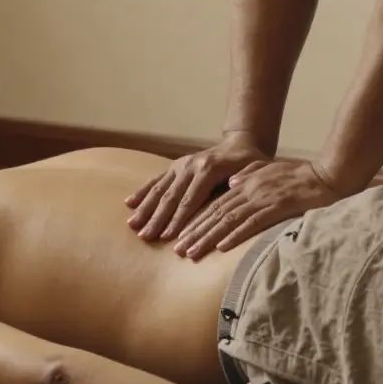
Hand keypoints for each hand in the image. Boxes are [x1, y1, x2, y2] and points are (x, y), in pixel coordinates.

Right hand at [125, 132, 270, 241]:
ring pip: (160, 190)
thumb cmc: (250, 164)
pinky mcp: (174, 166)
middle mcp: (191, 165)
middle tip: (146, 237)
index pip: (191, 200)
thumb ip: (243, 187)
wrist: (240, 144)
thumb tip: (234, 205)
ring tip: (134, 226)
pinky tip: (129, 203)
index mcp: (209, 169)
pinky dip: (142, 192)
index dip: (179, 220)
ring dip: (146, 209)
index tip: (168, 238)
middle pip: (171, 197)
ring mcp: (181, 165)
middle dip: (157, 219)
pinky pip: (156, 180)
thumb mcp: (253, 173)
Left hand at [174, 159, 339, 259]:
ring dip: (208, 238)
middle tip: (177, 250)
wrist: (328, 175)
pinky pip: (252, 223)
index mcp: (246, 182)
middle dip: (194, 233)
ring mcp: (263, 199)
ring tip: (191, 253)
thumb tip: (231, 182)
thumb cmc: (302, 176)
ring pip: (228, 220)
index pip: (215, 205)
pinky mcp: (278, 207)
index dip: (196, 221)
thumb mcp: (271, 170)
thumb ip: (250, 174)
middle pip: (215, 214)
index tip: (181, 236)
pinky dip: (236, 235)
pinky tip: (222, 247)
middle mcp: (249, 190)